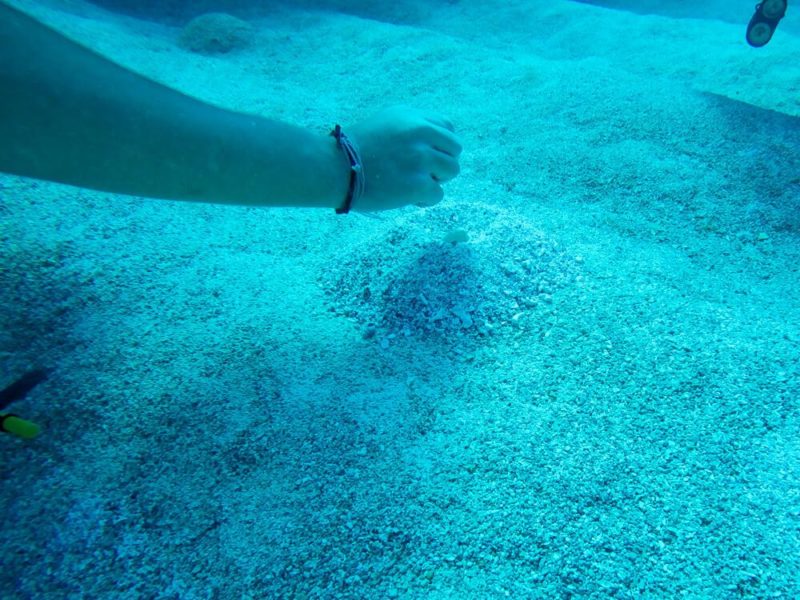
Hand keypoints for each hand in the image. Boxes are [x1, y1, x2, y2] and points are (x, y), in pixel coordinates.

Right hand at [347, 106, 461, 211]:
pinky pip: (438, 194)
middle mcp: (420, 133)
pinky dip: (424, 200)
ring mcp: (421, 158)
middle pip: (455, 150)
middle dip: (441, 162)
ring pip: (451, 171)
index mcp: (413, 117)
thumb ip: (412, 128)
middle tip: (420, 172)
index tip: (426, 156)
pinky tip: (407, 197)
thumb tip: (436, 143)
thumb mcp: (386, 122)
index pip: (448, 128)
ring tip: (413, 184)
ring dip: (435, 180)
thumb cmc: (355, 150)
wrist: (334, 168)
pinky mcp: (418, 184)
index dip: (440, 145)